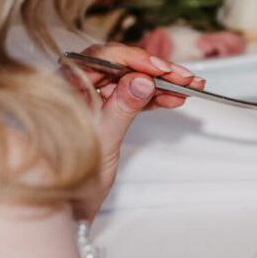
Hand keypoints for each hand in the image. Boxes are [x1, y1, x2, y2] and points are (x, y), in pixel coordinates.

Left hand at [59, 42, 204, 218]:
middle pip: (122, 65)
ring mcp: (96, 96)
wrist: (70, 198)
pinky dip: (155, 97)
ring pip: (132, 79)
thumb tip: (142, 81)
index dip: (134, 59)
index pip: (102, 59)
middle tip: (183, 77)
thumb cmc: (72, 172)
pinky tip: (174, 98)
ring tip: (188, 87)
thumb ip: (122, 106)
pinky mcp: (109, 108)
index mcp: (68, 86)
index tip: (159, 68)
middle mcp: (80, 86)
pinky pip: (135, 95)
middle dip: (156, 70)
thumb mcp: (103, 137)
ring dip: (162, 83)